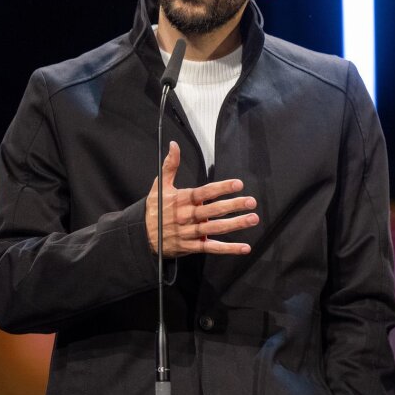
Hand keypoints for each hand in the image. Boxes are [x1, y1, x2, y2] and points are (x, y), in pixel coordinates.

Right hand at [145, 141, 258, 256]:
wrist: (141, 235)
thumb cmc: (155, 209)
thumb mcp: (159, 186)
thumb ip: (170, 165)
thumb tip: (174, 145)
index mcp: (182, 200)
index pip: (205, 192)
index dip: (222, 188)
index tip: (238, 184)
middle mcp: (188, 216)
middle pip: (213, 210)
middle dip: (233, 205)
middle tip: (251, 202)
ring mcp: (190, 232)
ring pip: (216, 228)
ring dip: (236, 224)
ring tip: (252, 219)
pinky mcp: (192, 246)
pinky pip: (212, 247)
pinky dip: (228, 249)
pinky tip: (244, 247)